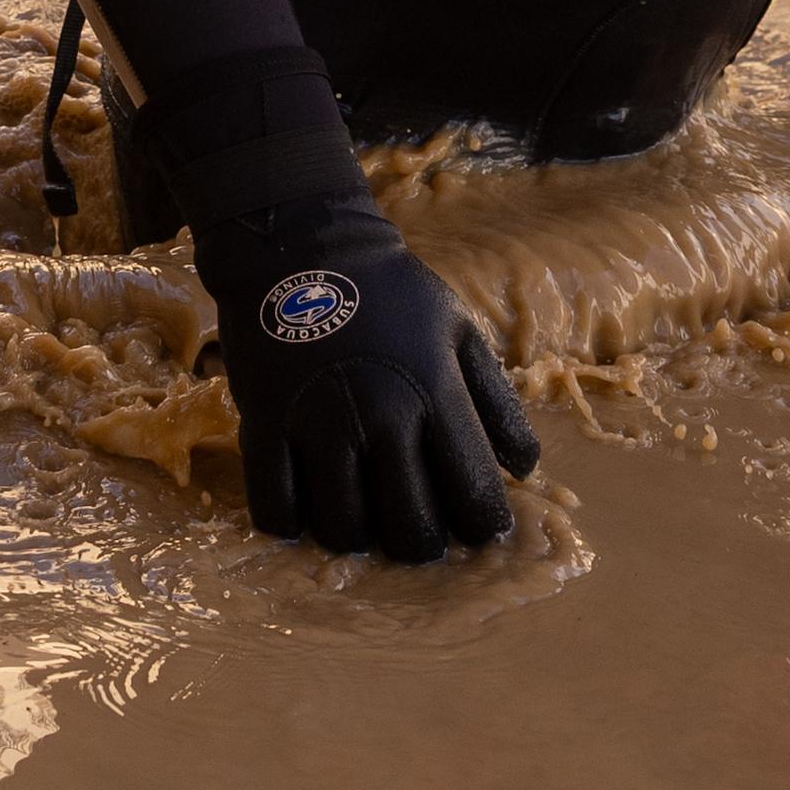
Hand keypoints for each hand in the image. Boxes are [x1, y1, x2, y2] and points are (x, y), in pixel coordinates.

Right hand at [190, 195, 537, 559]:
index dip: (483, 525)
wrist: (300, 246)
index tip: (477, 526)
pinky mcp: (265, 422)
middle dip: (420, 543)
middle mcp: (380, 416)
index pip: (472, 494)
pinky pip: (275, 505)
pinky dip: (292, 522)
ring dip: (357, 537)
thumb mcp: (458, 330)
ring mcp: (318, 423)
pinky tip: (307, 507)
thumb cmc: (390, 292)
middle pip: (408, 528)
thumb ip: (496, 402)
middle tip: (417, 532)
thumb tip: (525, 470)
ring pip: (341, 528)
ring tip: (364, 520)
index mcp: (435, 393)